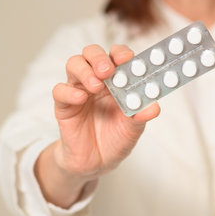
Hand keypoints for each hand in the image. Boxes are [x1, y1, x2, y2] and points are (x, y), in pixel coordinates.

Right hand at [35, 44, 159, 207]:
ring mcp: (79, 89)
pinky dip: (69, 92)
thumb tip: (154, 107)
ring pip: (74, 64)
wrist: (97, 162)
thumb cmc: (117, 138)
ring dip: (85, 71)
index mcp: (117, 80)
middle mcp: (98, 80)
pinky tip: (81, 99)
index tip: (127, 59)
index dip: (121, 53)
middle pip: (92, 53)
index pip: (117, 56)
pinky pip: (60, 90)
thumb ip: (141, 116)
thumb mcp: (133, 129)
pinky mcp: (64, 105)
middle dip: (99, 57)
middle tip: (107, 70)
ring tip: (96, 85)